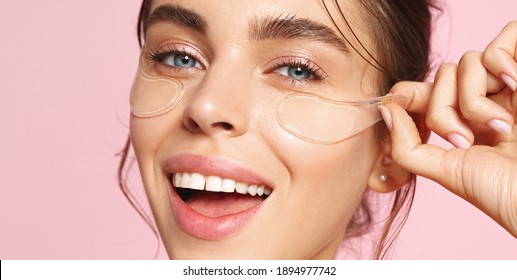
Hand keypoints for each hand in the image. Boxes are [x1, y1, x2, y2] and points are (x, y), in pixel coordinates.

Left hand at [382, 21, 516, 236]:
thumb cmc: (502, 191)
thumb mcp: (445, 171)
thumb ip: (407, 146)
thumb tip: (386, 108)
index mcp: (465, 122)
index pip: (425, 92)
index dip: (408, 95)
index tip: (397, 105)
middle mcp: (487, 100)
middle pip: (442, 75)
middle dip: (443, 108)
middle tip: (465, 139)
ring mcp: (510, 85)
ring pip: (467, 61)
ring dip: (474, 99)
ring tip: (502, 129)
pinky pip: (504, 39)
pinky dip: (499, 61)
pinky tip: (515, 86)